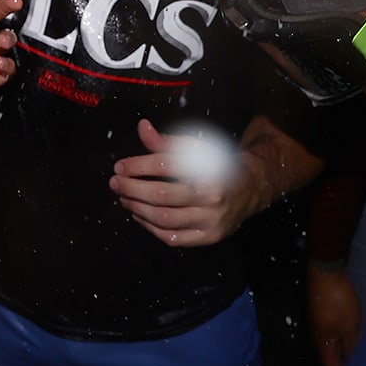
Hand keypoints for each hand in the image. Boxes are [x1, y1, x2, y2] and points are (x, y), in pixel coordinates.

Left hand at [111, 120, 264, 247]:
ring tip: (124, 197)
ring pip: (164, 219)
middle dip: (132, 188)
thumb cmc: (217, 165)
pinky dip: (150, 227)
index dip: (138, 165)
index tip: (120, 166)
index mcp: (210, 169)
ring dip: (137, 208)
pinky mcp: (208, 237)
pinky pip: (172, 238)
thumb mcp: (197, 148)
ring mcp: (211, 221)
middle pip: (162, 195)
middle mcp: (212, 197)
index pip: (166, 166)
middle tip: (115, 182)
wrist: (249, 188)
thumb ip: (167, 141)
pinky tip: (138, 215)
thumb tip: (142, 127)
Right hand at [306, 264, 361, 365]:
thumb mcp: (349, 327)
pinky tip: (356, 336)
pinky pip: (335, 333)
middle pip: (331, 356)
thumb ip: (351, 346)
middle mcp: (319, 336)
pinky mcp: (324, 314)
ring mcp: (320, 324)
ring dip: (346, 350)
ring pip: (333, 344)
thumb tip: (353, 363)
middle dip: (344, 364)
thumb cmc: (338, 303)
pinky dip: (345, 338)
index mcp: (323, 342)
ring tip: (361, 355)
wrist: (325, 275)